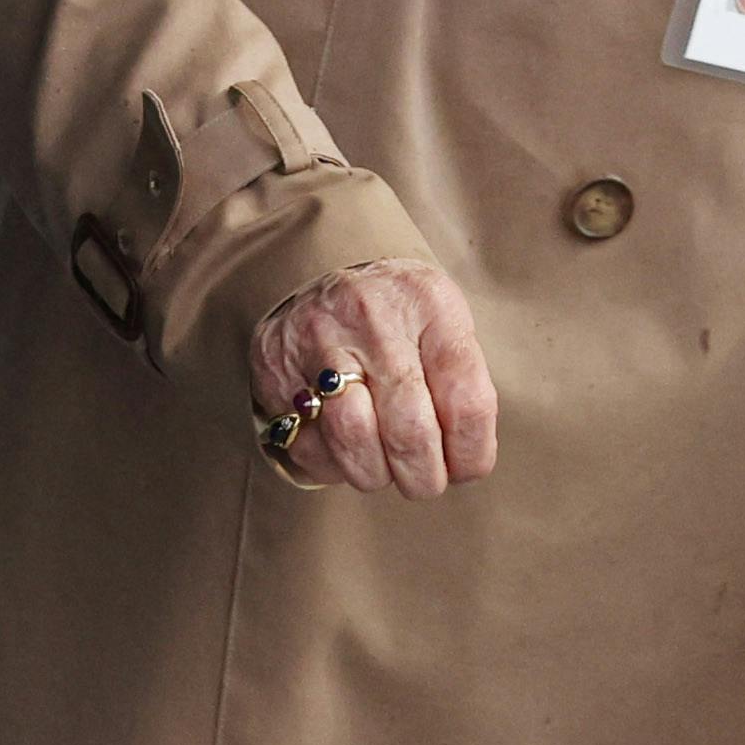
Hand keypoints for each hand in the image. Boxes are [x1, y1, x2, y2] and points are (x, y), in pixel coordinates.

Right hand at [245, 257, 499, 499]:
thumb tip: (463, 463)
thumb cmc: (401, 316)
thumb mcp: (445, 324)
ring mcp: (316, 336)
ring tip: (385, 465)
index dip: (471, 455)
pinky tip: (344, 444)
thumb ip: (463, 386)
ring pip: (354, 442)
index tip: (465, 468)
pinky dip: (332, 463)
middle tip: (425, 479)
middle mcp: (370, 314)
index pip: (467, 403)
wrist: (323, 265)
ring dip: (376, 474)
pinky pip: (307, 445)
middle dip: (423, 477)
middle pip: (410, 432)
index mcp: (428, 302)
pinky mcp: (274, 363)